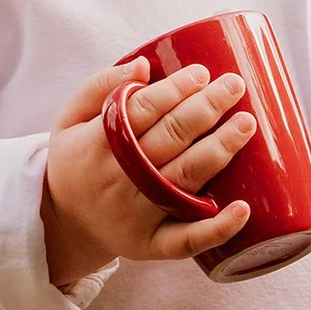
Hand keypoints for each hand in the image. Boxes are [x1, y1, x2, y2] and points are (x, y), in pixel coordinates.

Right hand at [40, 59, 256, 291]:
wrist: (63, 224)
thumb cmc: (77, 162)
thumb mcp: (70, 119)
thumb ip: (100, 86)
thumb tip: (144, 65)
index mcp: (98, 144)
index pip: (142, 110)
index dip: (175, 89)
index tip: (202, 73)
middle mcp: (119, 179)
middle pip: (170, 138)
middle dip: (206, 108)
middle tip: (234, 86)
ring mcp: (137, 215)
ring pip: (185, 179)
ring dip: (220, 149)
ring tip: (247, 124)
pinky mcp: (152, 245)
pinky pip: (187, 240)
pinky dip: (217, 228)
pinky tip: (243, 209)